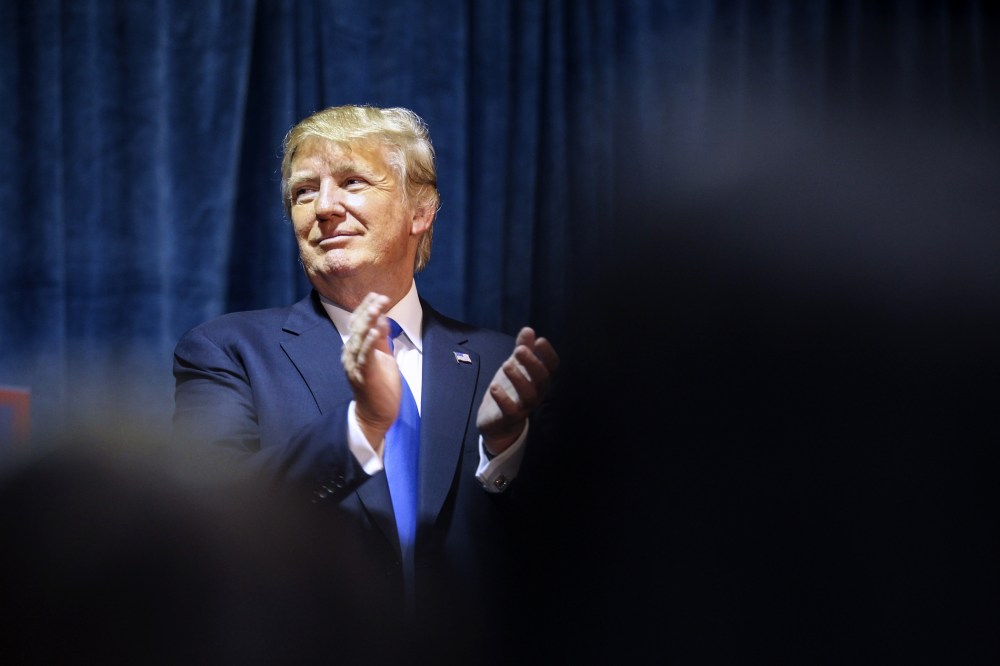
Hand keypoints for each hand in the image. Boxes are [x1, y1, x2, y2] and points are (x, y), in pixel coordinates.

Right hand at [341, 292, 399, 456]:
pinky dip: (370, 343)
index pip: (358, 323)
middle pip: (357, 328)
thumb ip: (381, 339)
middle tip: (380, 297)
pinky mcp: (364, 375)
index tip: (377, 295)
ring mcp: (355, 365)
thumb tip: (382, 318)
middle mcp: (350, 354)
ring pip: (359, 339)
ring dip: (368, 322)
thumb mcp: (382, 357)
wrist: (376, 414)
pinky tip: (376, 331)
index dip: (366, 308)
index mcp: (354, 348)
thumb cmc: (380, 386)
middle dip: (368, 310)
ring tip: (377, 308)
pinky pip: (365, 356)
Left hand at [476, 327, 558, 454]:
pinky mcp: (508, 419)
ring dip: (518, 379)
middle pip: (542, 381)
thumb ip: (522, 349)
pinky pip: (510, 411)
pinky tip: (494, 387)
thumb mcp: (515, 366)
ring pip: (528, 396)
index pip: (552, 368)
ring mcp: (523, 408)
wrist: (495, 422)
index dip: (548, 355)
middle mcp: (535, 395)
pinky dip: (503, 399)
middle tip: (518, 350)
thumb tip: (529, 330)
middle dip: (532, 364)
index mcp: (539, 381)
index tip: (540, 340)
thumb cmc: (509, 391)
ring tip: (506, 364)